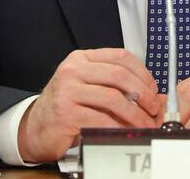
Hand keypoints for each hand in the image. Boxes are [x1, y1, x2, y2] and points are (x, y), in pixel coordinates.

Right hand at [18, 48, 160, 162]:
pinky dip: (119, 127)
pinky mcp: (66, 113)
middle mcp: (73, 70)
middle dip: (143, 93)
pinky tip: (126, 132)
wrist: (35, 128)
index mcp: (82, 58)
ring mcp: (67, 90)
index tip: (153, 88)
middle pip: (119, 75)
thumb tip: (149, 93)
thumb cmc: (65, 107)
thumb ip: (112, 84)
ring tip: (144, 123)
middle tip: (153, 108)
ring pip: (113, 98)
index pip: (120, 56)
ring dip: (135, 113)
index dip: (142, 72)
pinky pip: (101, 119)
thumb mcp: (87, 86)